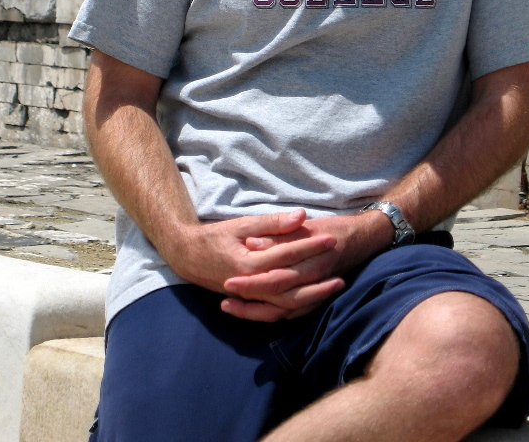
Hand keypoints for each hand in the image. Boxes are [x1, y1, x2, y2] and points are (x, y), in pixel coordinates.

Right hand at [166, 209, 345, 320]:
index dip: (310, 247)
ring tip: (337, 283)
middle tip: (341, 262)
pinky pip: (279, 311)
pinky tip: (316, 298)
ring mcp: (251, 298)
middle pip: (292, 287)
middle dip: (319, 275)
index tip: (331, 237)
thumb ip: (271, 223)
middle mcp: (251, 286)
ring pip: (288, 305)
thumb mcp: (241, 224)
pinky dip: (299, 307)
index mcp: (248, 264)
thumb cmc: (214, 237)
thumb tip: (301, 216)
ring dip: (314, 296)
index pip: (286, 256)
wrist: (187, 257)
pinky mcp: (251, 303)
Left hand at [221, 209, 393, 321]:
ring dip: (256, 313)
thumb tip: (252, 244)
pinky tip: (255, 314)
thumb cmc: (331, 228)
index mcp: (308, 260)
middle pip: (276, 298)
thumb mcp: (305, 226)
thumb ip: (279, 234)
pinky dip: (273, 316)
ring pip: (283, 311)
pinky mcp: (315, 298)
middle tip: (224, 301)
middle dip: (249, 301)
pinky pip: (293, 313)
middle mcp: (311, 280)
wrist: (363, 238)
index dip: (251, 282)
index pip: (275, 276)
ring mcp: (314, 292)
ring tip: (231, 309)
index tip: (228, 282)